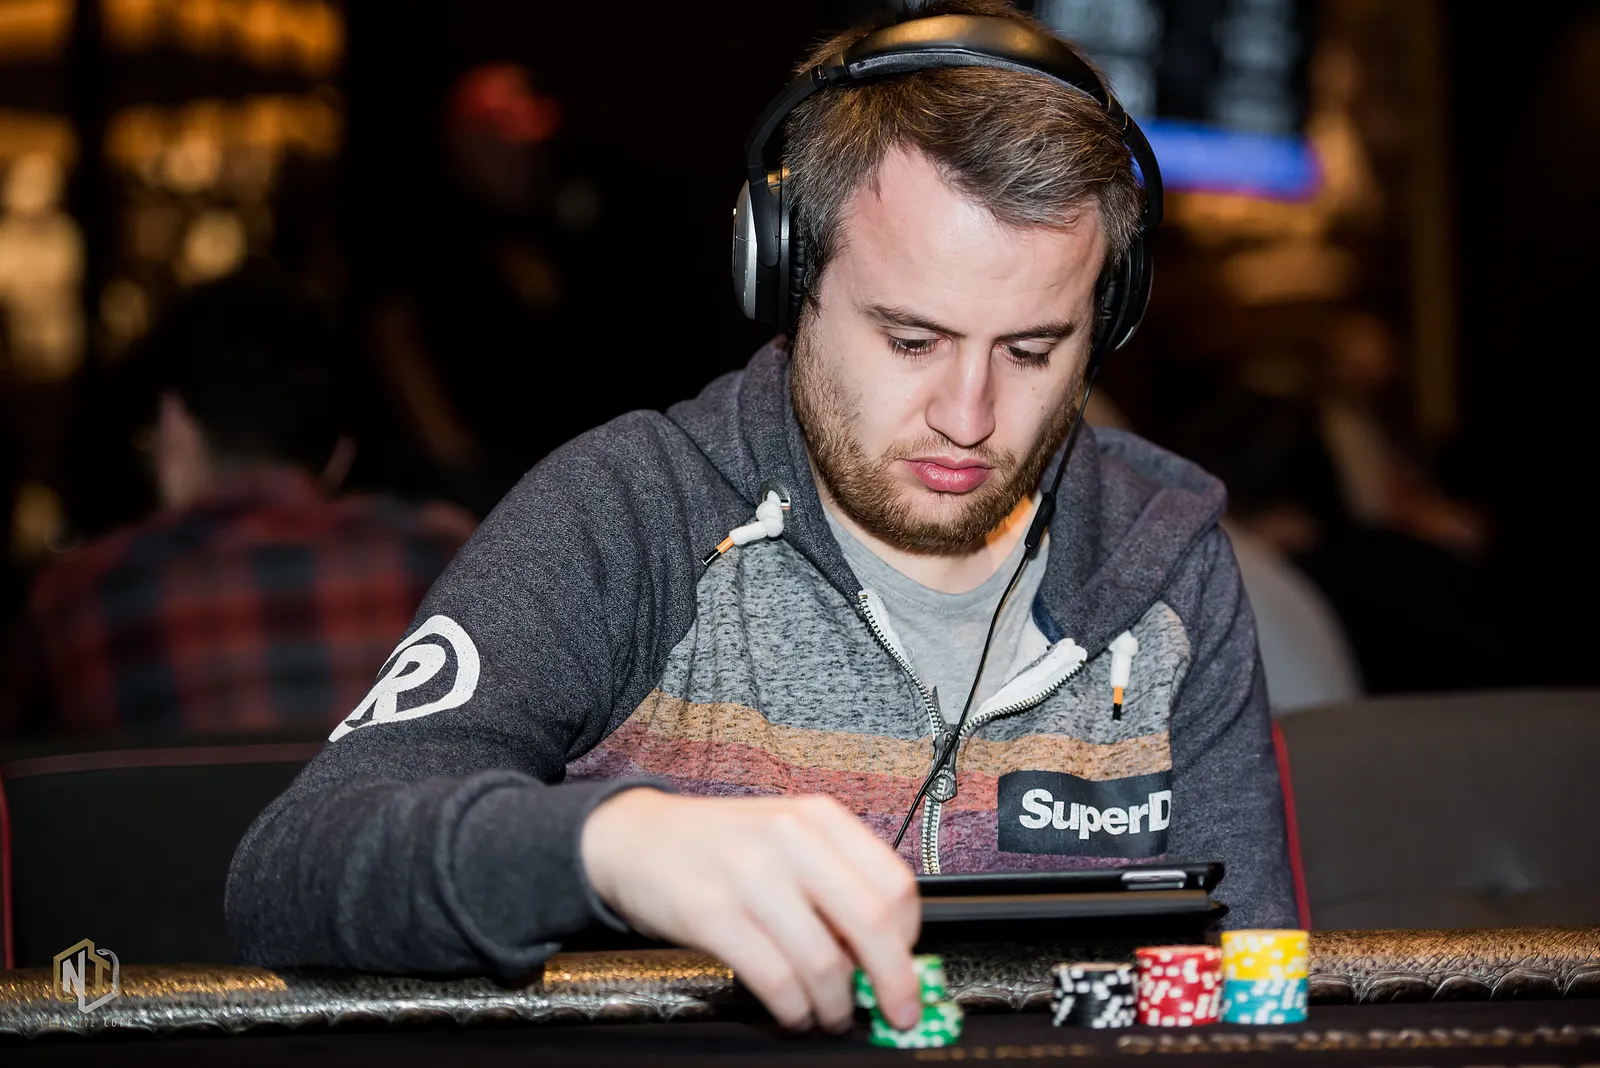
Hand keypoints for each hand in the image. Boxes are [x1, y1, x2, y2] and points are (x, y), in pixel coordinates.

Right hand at [579, 789, 921, 1031]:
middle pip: (870, 922)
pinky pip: (775, 978)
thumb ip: (835, 880)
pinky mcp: (711, 912)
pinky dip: (795, 1010)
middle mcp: (789, 838)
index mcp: (818, 817)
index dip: (909, 937)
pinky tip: (795, 1014)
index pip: (894, 882)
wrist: (634, 837)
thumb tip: (885, 953)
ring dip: (837, 1005)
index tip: (909, 968)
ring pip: (823, 960)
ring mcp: (749, 874)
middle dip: (894, 982)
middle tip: (899, 1012)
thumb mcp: (786, 839)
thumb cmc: (719, 846)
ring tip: (832, 1016)